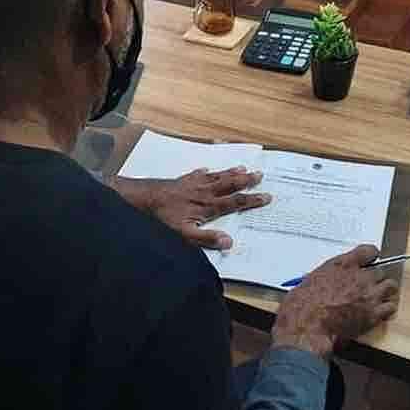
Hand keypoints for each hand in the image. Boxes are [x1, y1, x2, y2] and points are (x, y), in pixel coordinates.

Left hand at [110, 166, 270, 248]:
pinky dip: (205, 171)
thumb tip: (228, 242)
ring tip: (244, 168)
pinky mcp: (181, 181)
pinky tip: (207, 169)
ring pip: (217, 176)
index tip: (267, 196)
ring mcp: (192, 184)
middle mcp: (203, 192)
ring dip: (231, 173)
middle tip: (260, 175)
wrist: (142, 199)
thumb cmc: (163, 218)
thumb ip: (207, 238)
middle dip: (246, 181)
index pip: (235, 202)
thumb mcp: (185, 234)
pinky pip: (197, 174)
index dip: (252, 200)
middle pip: (229, 185)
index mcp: (208, 206)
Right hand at [271, 245, 398, 359]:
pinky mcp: (373, 314)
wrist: (307, 325)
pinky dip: (386, 309)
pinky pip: (390, 307)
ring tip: (377, 298)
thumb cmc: (304, 304)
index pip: (368, 251)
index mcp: (343, 265)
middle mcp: (359, 276)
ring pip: (390, 287)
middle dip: (375, 278)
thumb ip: (331, 274)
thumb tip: (334, 278)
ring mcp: (369, 294)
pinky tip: (378, 312)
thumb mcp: (313, 278)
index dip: (370, 257)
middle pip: (381, 271)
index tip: (369, 262)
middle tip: (369, 286)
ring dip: (384, 291)